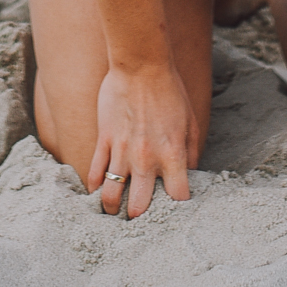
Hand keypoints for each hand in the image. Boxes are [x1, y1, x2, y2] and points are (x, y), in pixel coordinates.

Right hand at [87, 61, 198, 218]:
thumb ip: (191, 154)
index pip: (177, 198)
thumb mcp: (191, 123)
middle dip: (140, 218)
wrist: (141, 65)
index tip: (174, 212)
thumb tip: (190, 176)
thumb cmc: (170, 91)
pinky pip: (95, 170)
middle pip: (140, 205)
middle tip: (139, 221)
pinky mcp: (105, 139)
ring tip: (114, 211)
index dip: (177, 210)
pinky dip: (95, 186)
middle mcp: (147, 158)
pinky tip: (97, 191)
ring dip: (113, 207)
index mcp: (173, 155)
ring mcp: (122, 150)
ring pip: (112, 193)